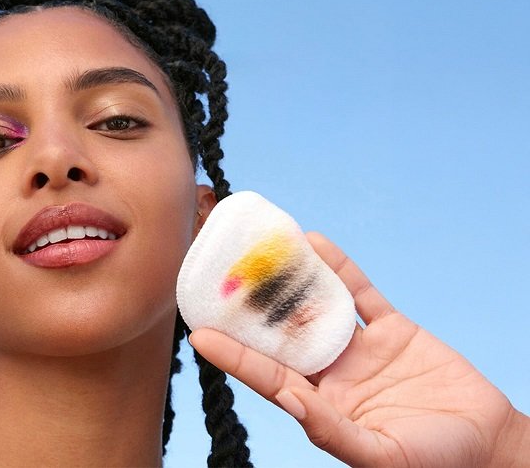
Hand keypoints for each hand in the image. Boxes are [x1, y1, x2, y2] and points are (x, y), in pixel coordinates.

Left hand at [190, 232, 528, 466]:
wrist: (491, 446)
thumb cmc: (434, 463)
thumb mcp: (380, 456)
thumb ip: (332, 430)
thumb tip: (288, 398)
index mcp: (321, 407)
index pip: (267, 376)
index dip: (233, 356)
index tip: (199, 334)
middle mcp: (332, 375)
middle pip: (283, 335)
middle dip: (253, 310)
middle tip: (221, 277)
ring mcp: (360, 350)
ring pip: (317, 307)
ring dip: (290, 280)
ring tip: (259, 249)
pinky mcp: (393, 331)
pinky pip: (361, 294)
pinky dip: (339, 268)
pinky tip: (314, 243)